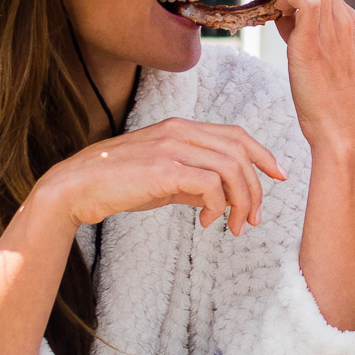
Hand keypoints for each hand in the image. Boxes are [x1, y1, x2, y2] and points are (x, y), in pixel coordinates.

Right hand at [30, 116, 286, 236]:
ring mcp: (172, 147)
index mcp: (181, 128)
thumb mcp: (162, 180)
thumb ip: (192, 182)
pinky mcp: (164, 168)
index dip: (262, 155)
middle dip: (256, 188)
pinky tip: (207, 222)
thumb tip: (220, 199)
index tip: (278, 177)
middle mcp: (180, 131)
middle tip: (254, 219)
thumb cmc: (117, 185)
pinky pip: (210, 184)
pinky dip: (218, 205)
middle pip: (240, 151)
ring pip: (231, 168)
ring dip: (241, 201)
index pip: (236, 135)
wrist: (76, 188)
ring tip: (235, 227)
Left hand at [263, 0, 354, 152]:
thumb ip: (306, 34)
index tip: (279, 6)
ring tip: (269, 6)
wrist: (343, 129)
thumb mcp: (323, 61)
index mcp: (351, 24)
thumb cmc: (330, 103)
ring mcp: (333, 27)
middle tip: (269, 0)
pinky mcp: (314, 39)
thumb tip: (282, 17)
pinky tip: (271, 17)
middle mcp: (346, 19)